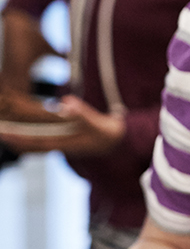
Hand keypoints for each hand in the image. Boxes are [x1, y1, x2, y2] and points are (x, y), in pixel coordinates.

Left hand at [0, 96, 125, 155]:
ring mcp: (57, 144)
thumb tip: (65, 102)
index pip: (33, 142)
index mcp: (63, 144)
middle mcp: (56, 146)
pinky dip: (25, 135)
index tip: (1, 131)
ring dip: (16, 136)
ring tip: (2, 128)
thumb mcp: (98, 123)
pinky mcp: (60, 140)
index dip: (16, 137)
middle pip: (26, 144)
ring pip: (30, 143)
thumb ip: (83, 113)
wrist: (118, 142)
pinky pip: (37, 139)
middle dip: (10, 136)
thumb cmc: (108, 133)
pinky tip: (20, 129)